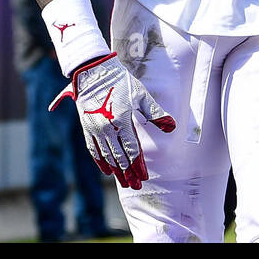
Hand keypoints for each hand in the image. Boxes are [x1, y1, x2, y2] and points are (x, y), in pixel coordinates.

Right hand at [49, 53, 175, 189]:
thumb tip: (172, 127)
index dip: (139, 165)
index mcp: (122, 120)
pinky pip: (93, 149)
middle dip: (128, 173)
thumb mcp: (142, 95)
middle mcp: (107, 128)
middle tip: (136, 186)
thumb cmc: (122, 81)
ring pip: (106, 156)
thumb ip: (156, 113)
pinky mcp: (86, 126)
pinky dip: (100, 161)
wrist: (94, 71)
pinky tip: (107, 170)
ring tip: (124, 182)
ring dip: (116, 171)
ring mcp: (94, 128)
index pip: (132, 149)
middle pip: (119, 157)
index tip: (144, 177)